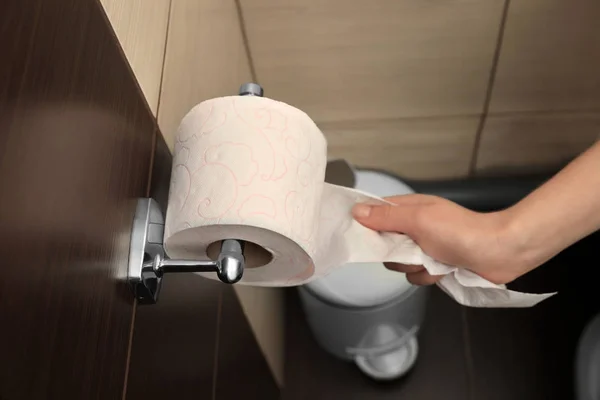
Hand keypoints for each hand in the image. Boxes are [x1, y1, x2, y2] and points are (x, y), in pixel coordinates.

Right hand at [352, 194, 535, 285]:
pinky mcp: (437, 266)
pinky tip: (443, 270)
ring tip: (434, 261)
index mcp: (409, 209)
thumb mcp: (418, 219)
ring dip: (415, 267)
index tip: (360, 236)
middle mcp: (414, 227)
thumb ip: (386, 218)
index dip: (367, 225)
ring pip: (400, 264)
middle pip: (385, 245)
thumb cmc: (458, 230)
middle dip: (396, 253)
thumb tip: (355, 211)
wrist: (498, 252)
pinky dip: (429, 276)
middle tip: (411, 250)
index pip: (376, 214)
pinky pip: (417, 276)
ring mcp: (426, 248)